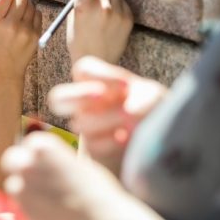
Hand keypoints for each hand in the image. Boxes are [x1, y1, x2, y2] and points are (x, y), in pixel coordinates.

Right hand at [0, 0, 41, 85]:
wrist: (2, 73)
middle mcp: (10, 26)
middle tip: (14, 3)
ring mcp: (25, 32)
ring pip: (31, 5)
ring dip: (25, 5)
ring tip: (18, 16)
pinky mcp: (35, 37)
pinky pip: (38, 14)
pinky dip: (32, 14)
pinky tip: (25, 22)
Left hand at [2, 131, 127, 219]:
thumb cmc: (97, 191)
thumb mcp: (80, 163)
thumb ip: (59, 160)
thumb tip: (52, 160)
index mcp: (44, 147)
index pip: (29, 143)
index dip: (36, 153)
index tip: (43, 161)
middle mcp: (28, 165)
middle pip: (10, 160)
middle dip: (19, 167)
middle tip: (32, 177)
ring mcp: (24, 190)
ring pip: (12, 186)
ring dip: (24, 190)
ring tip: (46, 198)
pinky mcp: (24, 213)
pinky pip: (20, 208)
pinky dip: (29, 209)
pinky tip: (49, 212)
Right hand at [48, 57, 166, 171]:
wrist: (160, 139)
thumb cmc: (154, 109)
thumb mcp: (153, 96)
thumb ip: (143, 98)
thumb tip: (128, 113)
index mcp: (97, 82)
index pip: (83, 70)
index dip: (101, 76)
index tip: (127, 86)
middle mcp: (85, 103)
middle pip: (58, 97)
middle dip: (79, 96)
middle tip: (102, 97)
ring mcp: (86, 127)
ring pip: (81, 123)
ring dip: (108, 121)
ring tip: (132, 124)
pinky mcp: (93, 149)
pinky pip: (93, 146)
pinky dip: (112, 142)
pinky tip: (127, 140)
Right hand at [67, 0, 132, 64]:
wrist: (97, 62)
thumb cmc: (80, 40)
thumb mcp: (72, 17)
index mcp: (83, 8)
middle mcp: (102, 9)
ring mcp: (117, 14)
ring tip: (102, 7)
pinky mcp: (128, 19)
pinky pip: (123, 1)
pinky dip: (117, 4)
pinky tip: (110, 16)